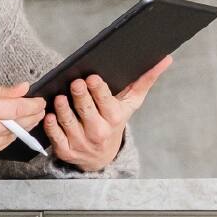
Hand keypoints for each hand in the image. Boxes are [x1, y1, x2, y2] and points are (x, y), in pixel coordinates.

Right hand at [0, 82, 46, 165]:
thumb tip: (22, 90)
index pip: (10, 109)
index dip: (30, 106)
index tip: (39, 102)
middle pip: (11, 127)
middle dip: (28, 118)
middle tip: (38, 110)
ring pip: (4, 141)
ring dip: (18, 131)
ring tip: (25, 120)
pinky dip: (3, 141)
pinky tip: (7, 132)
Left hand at [41, 56, 171, 171]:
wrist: (101, 156)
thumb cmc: (114, 121)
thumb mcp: (130, 104)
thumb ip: (145, 80)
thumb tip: (166, 59)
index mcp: (114, 118)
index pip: (105, 102)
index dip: (98, 90)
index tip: (91, 78)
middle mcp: (98, 132)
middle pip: (86, 111)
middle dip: (80, 96)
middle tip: (75, 83)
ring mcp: (81, 142)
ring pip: (68, 122)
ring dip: (62, 109)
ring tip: (60, 97)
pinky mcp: (66, 151)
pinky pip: (55, 137)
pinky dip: (51, 126)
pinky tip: (50, 115)